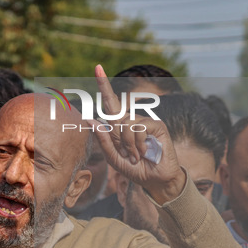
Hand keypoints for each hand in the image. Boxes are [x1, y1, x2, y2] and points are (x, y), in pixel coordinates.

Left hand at [92, 65, 184, 203]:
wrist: (155, 180)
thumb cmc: (135, 169)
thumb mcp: (114, 158)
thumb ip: (103, 140)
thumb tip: (91, 119)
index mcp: (119, 127)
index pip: (110, 103)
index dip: (104, 86)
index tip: (97, 67)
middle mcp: (131, 120)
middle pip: (114, 114)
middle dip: (117, 140)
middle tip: (128, 155)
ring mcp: (145, 121)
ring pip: (125, 124)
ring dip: (128, 145)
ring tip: (137, 155)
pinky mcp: (157, 125)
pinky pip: (139, 127)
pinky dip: (138, 143)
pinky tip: (145, 151)